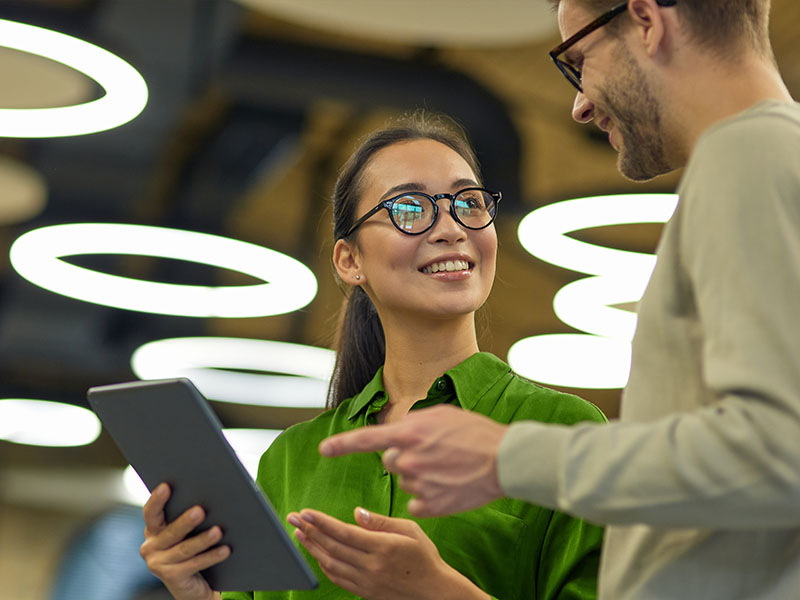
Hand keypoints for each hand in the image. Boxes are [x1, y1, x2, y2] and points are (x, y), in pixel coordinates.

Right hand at [140, 483, 228, 599]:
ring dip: (203, 540)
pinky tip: (225, 550)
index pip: (151, 513)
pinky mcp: (171, 578)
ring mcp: (158, 564)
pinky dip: (211, 557)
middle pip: (170, 532)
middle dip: (186, 521)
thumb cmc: (194, 547)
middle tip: (200, 510)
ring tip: (218, 531)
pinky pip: (194, 564)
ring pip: (184, 549)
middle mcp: (151, 547)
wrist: (193, 584)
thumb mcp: (188, 531)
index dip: (157, 500)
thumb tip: (211, 494)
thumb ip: (190, 515)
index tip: (166, 486)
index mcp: (154, 530)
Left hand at [287, 508, 485, 599]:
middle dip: (310, 530)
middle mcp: (371, 566)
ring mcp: (366, 582)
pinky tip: (317, 553)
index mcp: (382, 547)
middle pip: (332, 547)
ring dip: (312, 547)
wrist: (434, 592)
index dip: (322, 521)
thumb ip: (381, 522)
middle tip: (293, 518)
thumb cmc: (425, 557)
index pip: (344, 532)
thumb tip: (357, 513)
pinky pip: (338, 579)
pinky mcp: (365, 593)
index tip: (306, 512)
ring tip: (299, 533)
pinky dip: (324, 565)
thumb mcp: (410, 530)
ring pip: (331, 564)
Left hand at [319, 405, 506, 515]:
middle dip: (405, 457)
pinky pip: (417, 502)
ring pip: (405, 481)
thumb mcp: (442, 415)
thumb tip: (399, 432)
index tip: (324, 450)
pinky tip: (448, 486)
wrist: (505, 460)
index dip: (342, 445)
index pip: (365, 439)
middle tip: (433, 453)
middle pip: (390, 461)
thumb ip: (413, 423)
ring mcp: (418, 486)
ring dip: (419, 475)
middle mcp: (408, 460)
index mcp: (408, 434)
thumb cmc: (476, 433)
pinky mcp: (430, 507)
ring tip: (447, 467)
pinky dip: (428, 496)